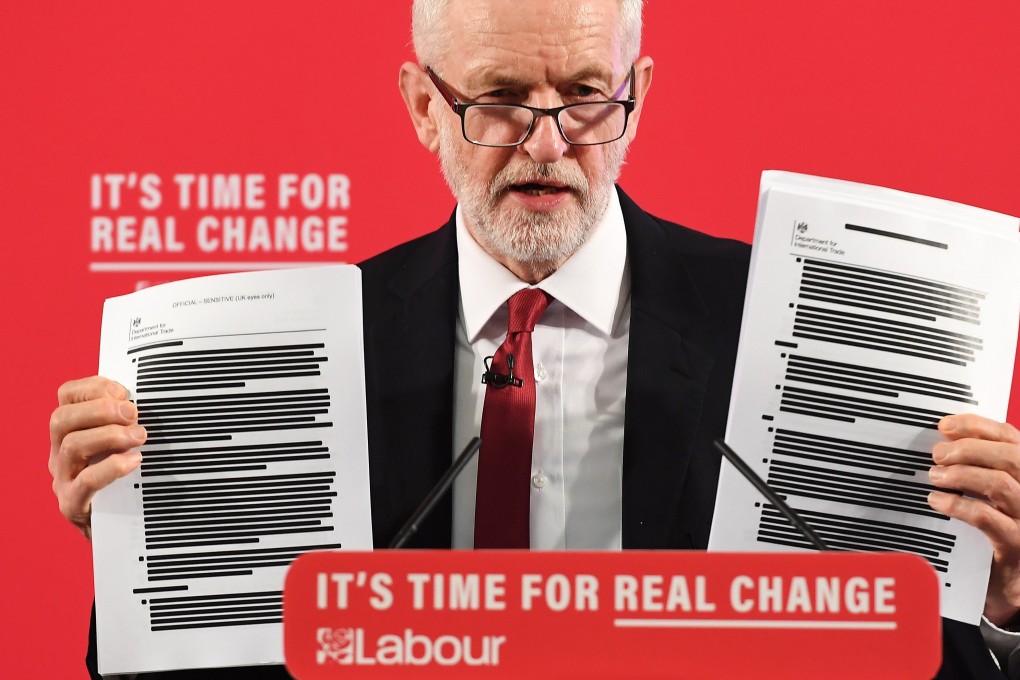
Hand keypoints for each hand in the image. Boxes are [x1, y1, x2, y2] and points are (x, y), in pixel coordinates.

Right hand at [48, 376, 146, 539]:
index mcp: (70, 432)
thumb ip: (127, 422)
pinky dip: (111, 467)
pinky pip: (85, 481)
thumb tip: (148, 399)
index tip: (124, 391)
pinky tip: (134, 461)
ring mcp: (63, 479)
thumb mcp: (123, 446)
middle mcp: (59, 453)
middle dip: (101, 409)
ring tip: (139, 437)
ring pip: (71, 445)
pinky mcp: (73, 505)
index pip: (66, 397)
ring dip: (109, 435)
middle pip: (62, 419)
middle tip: (134, 414)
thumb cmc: (124, 481)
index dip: (93, 387)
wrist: (117, 531)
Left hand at [928, 413, 1019, 625]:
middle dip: (969, 448)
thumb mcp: (991, 496)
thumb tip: (943, 439)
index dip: (978, 426)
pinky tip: (937, 501)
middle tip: (937, 454)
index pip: (1012, 437)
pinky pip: (988, 519)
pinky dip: (959, 505)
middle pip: (1012, 457)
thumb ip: (977, 467)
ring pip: (1002, 484)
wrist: (1009, 587)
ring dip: (962, 474)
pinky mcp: (1017, 548)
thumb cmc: (995, 533)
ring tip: (935, 476)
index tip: (945, 425)